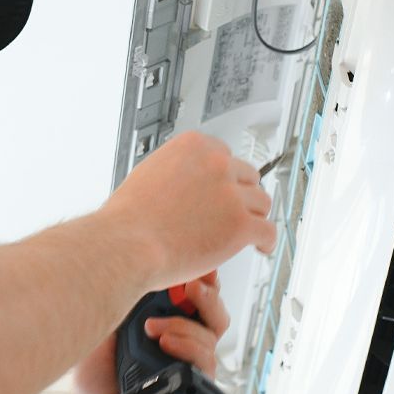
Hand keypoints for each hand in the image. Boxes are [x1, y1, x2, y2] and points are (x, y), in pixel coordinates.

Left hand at [69, 270, 231, 393]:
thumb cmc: (96, 356)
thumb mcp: (106, 312)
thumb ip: (127, 288)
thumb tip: (143, 259)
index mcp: (168, 309)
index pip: (200, 287)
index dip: (206, 275)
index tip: (199, 267)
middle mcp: (183, 330)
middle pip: (215, 309)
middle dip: (207, 296)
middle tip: (189, 288)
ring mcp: (188, 356)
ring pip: (213, 334)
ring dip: (187, 325)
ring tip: (154, 327)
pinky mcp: (190, 379)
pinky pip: (206, 362)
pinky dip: (189, 349)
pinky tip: (166, 343)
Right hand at [99, 133, 276, 289]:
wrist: (126, 244)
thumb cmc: (127, 219)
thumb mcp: (148, 174)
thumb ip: (175, 174)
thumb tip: (184, 187)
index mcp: (194, 147)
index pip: (225, 155)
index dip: (225, 176)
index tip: (225, 187)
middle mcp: (216, 164)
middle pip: (247, 177)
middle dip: (240, 195)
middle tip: (232, 211)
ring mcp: (231, 194)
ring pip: (260, 203)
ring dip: (253, 217)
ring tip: (247, 230)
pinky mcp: (240, 225)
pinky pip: (267, 231)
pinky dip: (266, 241)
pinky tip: (261, 246)